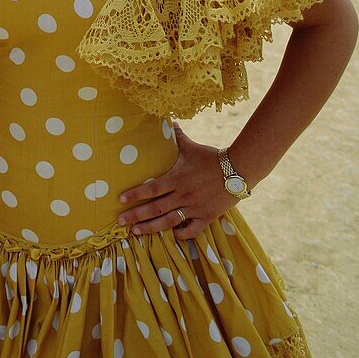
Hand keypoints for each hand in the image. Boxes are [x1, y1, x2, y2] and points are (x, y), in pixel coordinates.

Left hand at [117, 124, 233, 240]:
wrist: (238, 169)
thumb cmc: (212, 157)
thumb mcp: (191, 147)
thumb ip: (177, 137)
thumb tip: (170, 122)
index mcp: (177, 179)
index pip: (151, 188)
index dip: (135, 194)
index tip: (120, 199)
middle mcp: (183, 195)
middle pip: (155, 208)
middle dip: (136, 216)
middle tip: (120, 221)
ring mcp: (195, 208)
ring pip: (169, 221)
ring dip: (151, 228)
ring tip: (137, 232)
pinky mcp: (207, 216)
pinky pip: (192, 230)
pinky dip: (181, 234)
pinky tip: (172, 235)